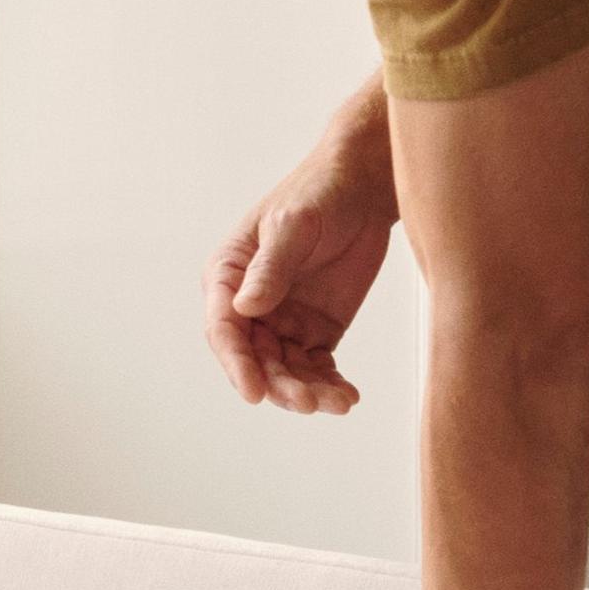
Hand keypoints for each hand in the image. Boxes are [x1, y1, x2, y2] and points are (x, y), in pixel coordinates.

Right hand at [209, 105, 398, 416]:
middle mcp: (250, 305)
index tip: (255, 392)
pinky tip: (347, 396)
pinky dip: (329, 385)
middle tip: (308, 402)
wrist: (364, 187)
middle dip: (280, 385)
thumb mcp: (291, 226)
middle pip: (256, 359)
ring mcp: (283, 321)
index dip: (236, 364)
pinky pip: (317, 367)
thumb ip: (271, 268)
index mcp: (228, 275)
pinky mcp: (316, 331)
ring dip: (308, 391)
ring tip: (337, 402)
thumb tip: (244, 308)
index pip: (224, 328)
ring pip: (287, 370)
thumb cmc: (318, 193)